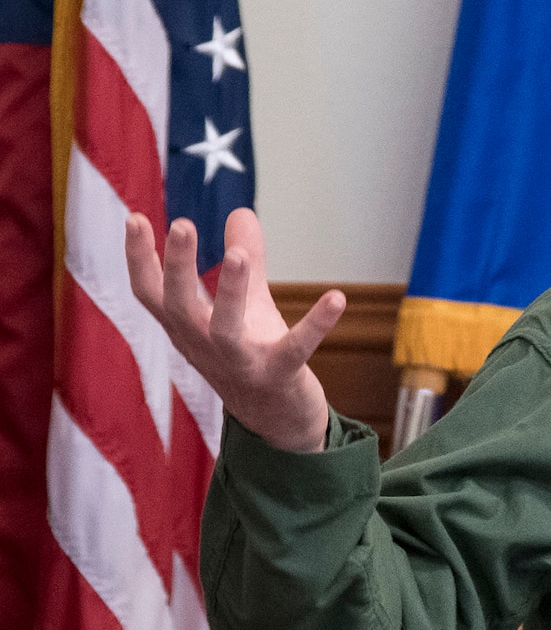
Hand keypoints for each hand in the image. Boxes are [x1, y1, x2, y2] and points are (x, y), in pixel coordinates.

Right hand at [125, 207, 345, 452]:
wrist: (276, 419)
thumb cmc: (251, 353)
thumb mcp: (244, 303)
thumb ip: (242, 258)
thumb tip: (240, 210)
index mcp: (187, 327)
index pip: (151, 293)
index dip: (139, 258)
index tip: (135, 217)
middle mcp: (204, 346)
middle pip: (179, 307)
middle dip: (178, 268)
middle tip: (182, 224)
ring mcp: (239, 364)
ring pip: (225, 330)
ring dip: (230, 293)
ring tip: (238, 255)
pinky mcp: (279, 376)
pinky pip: (296, 349)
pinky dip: (316, 324)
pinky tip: (337, 297)